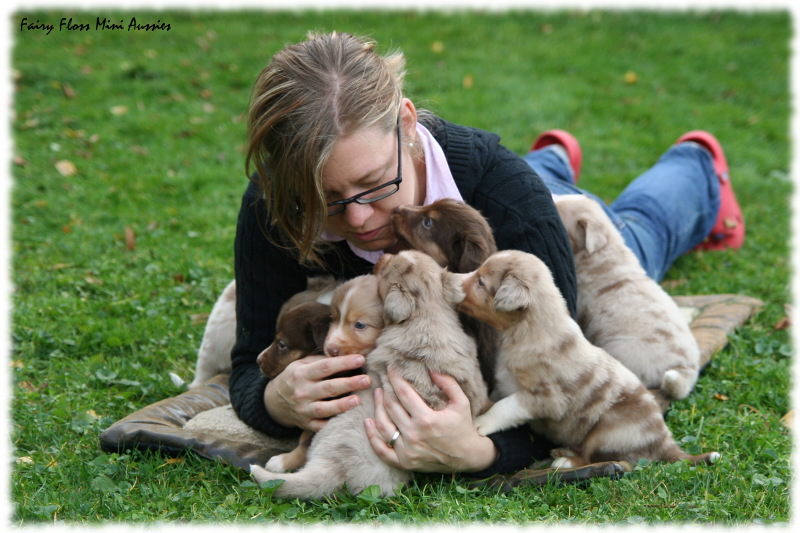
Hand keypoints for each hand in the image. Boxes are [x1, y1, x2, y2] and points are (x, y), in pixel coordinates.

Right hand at [264, 354, 370, 431]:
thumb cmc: (295, 378)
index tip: (360, 359)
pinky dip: (332, 423)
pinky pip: (320, 426)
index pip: (325, 367)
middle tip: (367, 380)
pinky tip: (347, 419)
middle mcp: (302, 392)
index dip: (343, 363)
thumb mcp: (301, 364)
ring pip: (325, 408)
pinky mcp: (305, 424)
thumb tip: (346, 357)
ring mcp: (303, 409)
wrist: (274, 401)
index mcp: (301, 374)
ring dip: (342, 405)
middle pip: (328, 387)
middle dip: (349, 383)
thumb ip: (321, 361)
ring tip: (358, 400)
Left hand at [364, 367, 496, 472]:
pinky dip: (372, 436)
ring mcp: (407, 451)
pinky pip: (381, 450)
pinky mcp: (404, 462)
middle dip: (385, 391)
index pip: (403, 393)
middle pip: (391, 407)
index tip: (390, 369)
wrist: (467, 457)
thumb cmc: (463, 427)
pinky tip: (368, 422)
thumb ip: (448, 384)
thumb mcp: (461, 403)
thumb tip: (432, 369)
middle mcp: (414, 435)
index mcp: (426, 419)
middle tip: (382, 381)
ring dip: (377, 408)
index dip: (395, 379)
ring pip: (383, 426)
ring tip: (377, 395)